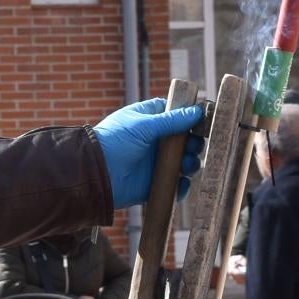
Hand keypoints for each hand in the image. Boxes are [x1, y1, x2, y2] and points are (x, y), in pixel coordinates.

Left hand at [90, 96, 205, 208]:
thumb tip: (196, 112)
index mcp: (148, 121)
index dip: (189, 116)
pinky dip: (181, 186)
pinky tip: (181, 183)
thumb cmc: (114, 142)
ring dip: (191, 164)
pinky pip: (174, 185)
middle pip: (184, 140)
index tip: (202, 119)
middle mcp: (154, 141)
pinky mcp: (153, 184)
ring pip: (183, 162)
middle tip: (194, 146)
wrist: (96, 173)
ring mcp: (154, 163)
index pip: (175, 113)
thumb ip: (171, 120)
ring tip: (187, 166)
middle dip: (194, 143)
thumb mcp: (143, 125)